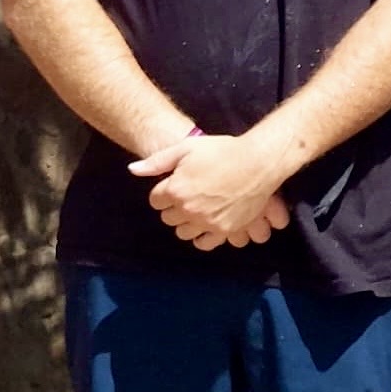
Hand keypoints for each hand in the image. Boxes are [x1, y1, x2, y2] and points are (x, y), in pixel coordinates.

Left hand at [129, 133, 293, 251]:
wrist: (258, 162)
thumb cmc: (223, 150)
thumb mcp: (187, 148)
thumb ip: (157, 161)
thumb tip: (132, 170)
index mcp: (175, 189)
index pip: (155, 200)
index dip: (164, 192)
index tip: (175, 185)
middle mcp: (187, 209)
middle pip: (168, 218)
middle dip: (174, 208)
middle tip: (188, 196)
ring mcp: (206, 222)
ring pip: (183, 232)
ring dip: (186, 223)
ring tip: (198, 210)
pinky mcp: (224, 230)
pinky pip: (204, 243)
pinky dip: (202, 236)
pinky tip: (206, 225)